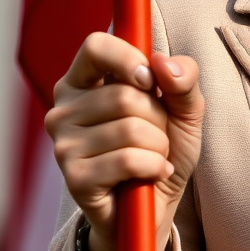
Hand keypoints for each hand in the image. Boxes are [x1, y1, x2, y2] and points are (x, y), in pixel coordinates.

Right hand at [45, 32, 203, 250]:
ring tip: (151, 157)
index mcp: (84, 81)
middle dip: (158, 118)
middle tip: (156, 136)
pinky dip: (153, 167)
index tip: (150, 80)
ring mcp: (63, 144)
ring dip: (158, 146)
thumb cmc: (164, 147)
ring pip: (131, 128)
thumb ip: (184, 78)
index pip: (95, 46)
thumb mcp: (185, 108)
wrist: (158, 204)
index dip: (129, 59)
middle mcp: (63, 109)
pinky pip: (128, 159)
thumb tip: (162, 64)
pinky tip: (150, 175)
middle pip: (125, 94)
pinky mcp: (74, 177)